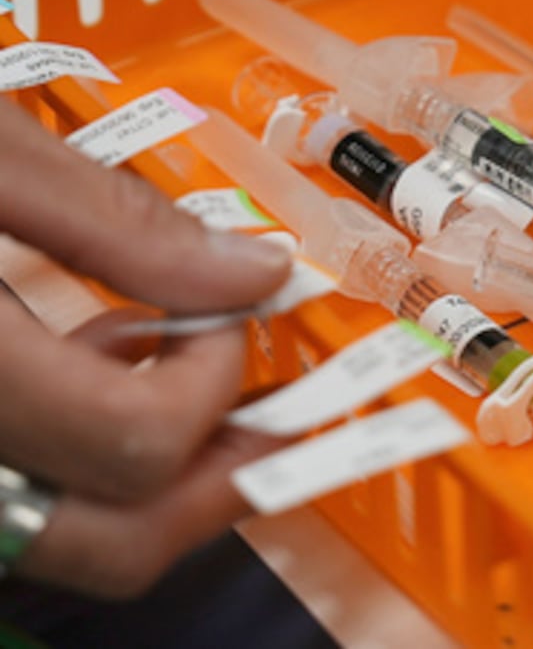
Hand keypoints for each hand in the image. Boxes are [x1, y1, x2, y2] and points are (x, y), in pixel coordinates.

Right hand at [0, 99, 291, 596]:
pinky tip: (94, 358)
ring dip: (161, 472)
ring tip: (182, 363)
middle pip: (112, 543)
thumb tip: (254, 270)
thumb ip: (118, 223)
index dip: (214, 382)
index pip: (131, 443)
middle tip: (274, 405)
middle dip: (220, 474)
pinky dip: (86, 456)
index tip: (239, 307)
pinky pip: (22, 503)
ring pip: (68, 539)